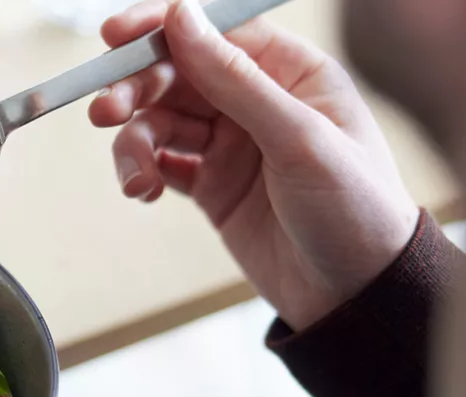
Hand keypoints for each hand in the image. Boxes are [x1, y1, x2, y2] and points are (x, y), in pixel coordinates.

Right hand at [92, 0, 420, 328]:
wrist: (358, 298)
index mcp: (292, 72)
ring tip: (134, 176)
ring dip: (135, 141)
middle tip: (107, 111)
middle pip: (178, 73)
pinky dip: (142, 171)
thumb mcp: (299, 138)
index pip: (216, 32)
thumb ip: (235, 79)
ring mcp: (233, 144)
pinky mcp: (213, 186)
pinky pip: (161, 163)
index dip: (162, 29)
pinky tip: (143, 189)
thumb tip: (182, 19)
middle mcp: (258, 102)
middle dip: (136, 89)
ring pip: (161, 120)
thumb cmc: (356, 210)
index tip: (115, 35)